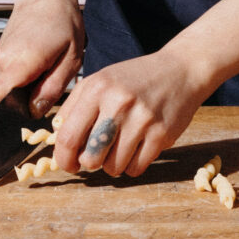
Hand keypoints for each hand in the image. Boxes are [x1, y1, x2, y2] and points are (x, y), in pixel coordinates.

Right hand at [0, 0, 83, 113]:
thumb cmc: (63, 23)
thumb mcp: (70, 57)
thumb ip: (52, 87)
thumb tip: (34, 112)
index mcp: (22, 59)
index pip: (2, 95)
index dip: (18, 108)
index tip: (37, 102)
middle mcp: (3, 59)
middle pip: (5, 98)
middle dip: (25, 99)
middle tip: (47, 79)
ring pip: (4, 91)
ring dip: (22, 89)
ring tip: (43, 69)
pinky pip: (4, 81)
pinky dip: (18, 80)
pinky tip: (34, 65)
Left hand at [51, 43, 211, 178]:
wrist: (181, 70)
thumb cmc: (135, 79)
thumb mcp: (101, 81)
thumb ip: (75, 107)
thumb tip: (57, 139)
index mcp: (97, 89)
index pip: (68, 137)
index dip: (64, 158)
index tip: (69, 164)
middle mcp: (118, 103)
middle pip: (90, 158)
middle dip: (91, 163)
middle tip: (97, 155)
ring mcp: (142, 119)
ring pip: (113, 167)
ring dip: (113, 164)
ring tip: (120, 147)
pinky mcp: (161, 134)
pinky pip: (136, 168)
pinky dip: (133, 165)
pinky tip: (137, 148)